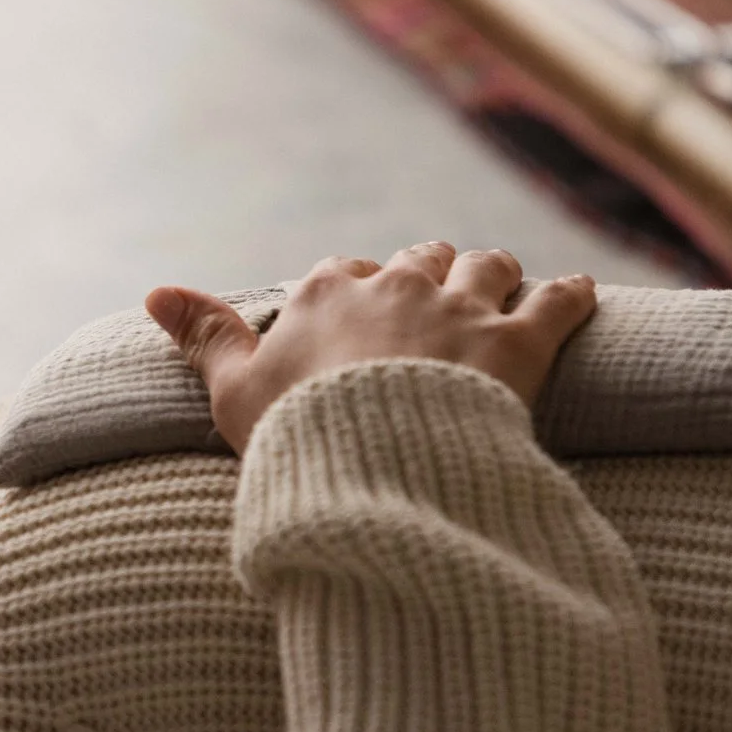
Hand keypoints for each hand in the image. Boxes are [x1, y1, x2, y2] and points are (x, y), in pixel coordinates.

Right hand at [145, 242, 597, 454]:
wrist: (375, 473)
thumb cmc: (294, 438)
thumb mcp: (233, 393)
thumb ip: (203, 337)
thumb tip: (153, 293)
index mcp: (324, 294)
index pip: (337, 274)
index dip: (349, 293)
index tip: (355, 317)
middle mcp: (394, 286)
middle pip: (418, 258)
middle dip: (425, 274)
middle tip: (434, 303)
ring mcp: (461, 310)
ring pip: (487, 265)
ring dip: (494, 274)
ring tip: (502, 289)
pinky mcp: (521, 342)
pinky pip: (558, 300)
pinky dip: (570, 296)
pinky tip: (578, 295)